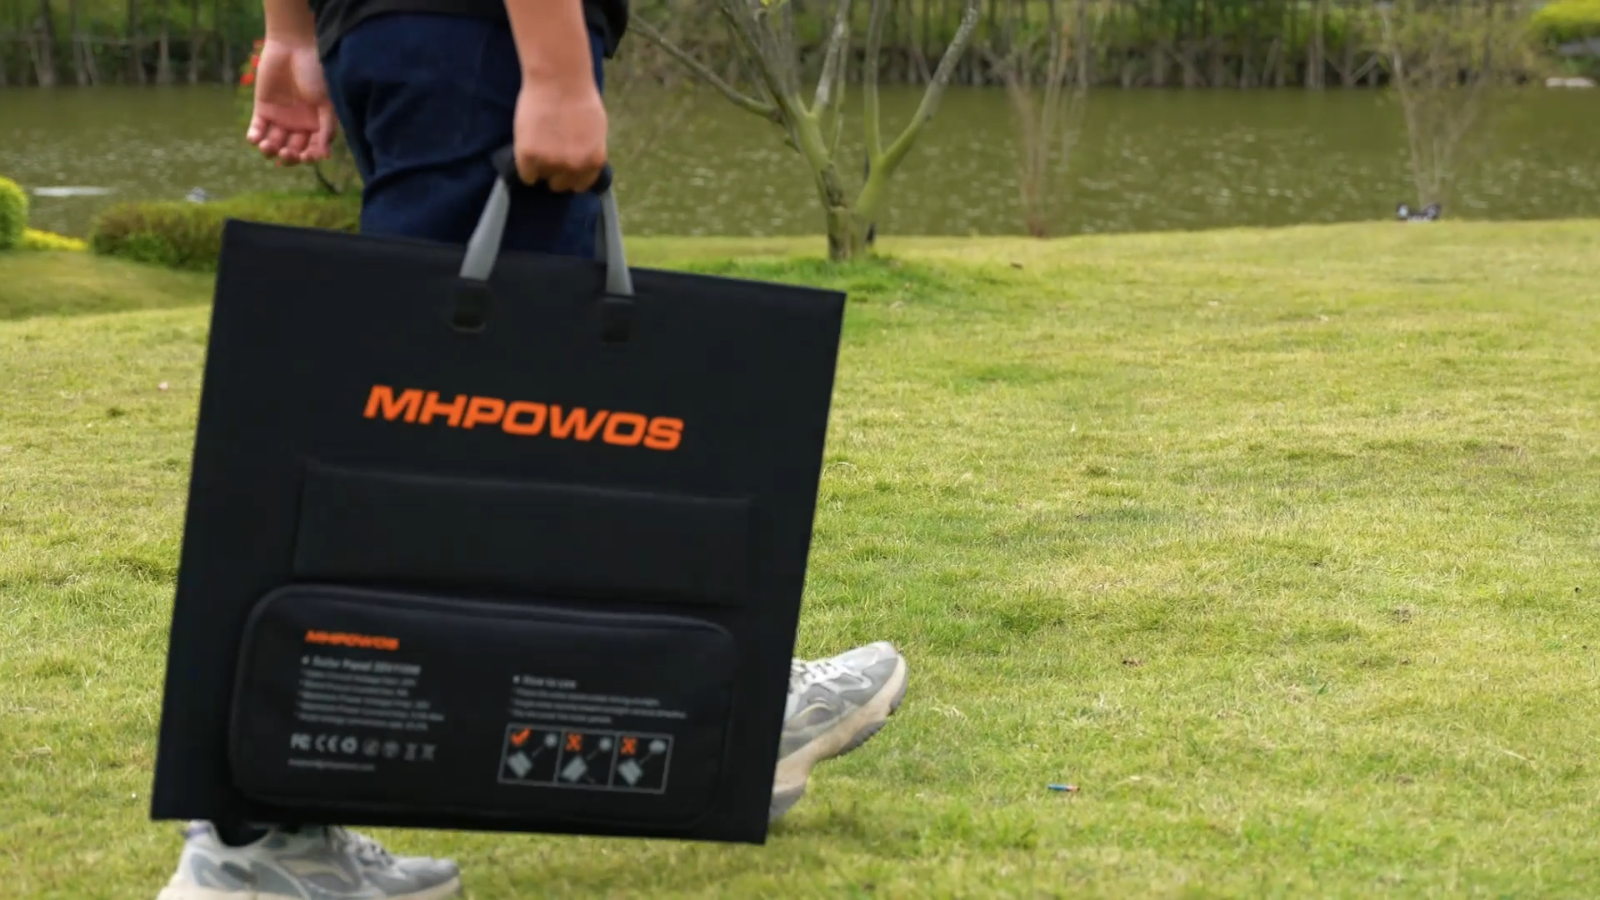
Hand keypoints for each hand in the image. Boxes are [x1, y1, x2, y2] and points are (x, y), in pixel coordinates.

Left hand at [247, 37, 335, 165]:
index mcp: (317, 125)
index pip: (313, 149)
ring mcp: (280, 118)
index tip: (308, 157)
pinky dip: (255, 137)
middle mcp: (299, 125)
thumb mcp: (326, 103)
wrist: (293, 48)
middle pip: (293, 150)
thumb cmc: (315, 73)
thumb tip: (325, 155)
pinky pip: (258, 129)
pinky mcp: (262, 109)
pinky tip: (255, 139)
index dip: (310, 156)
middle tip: (286, 153)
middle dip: (289, 156)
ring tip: (268, 147)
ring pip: (274, 143)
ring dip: (270, 150)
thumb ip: (326, 128)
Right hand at [512, 77, 608, 192]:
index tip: (564, 169)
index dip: (571, 176)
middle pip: (561, 185)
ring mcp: (551, 163)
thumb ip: (590, 151)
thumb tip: (584, 165)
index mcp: (593, 161)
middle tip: (548, 154)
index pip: (581, 184)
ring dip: (539, 166)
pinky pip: (526, 174)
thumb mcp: (597, 130)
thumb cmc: (580, 97)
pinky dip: (524, 165)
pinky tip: (526, 149)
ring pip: (542, 177)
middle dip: (555, 172)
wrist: (558, 79)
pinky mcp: (529, 156)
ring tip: (537, 144)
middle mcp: (574, 167)